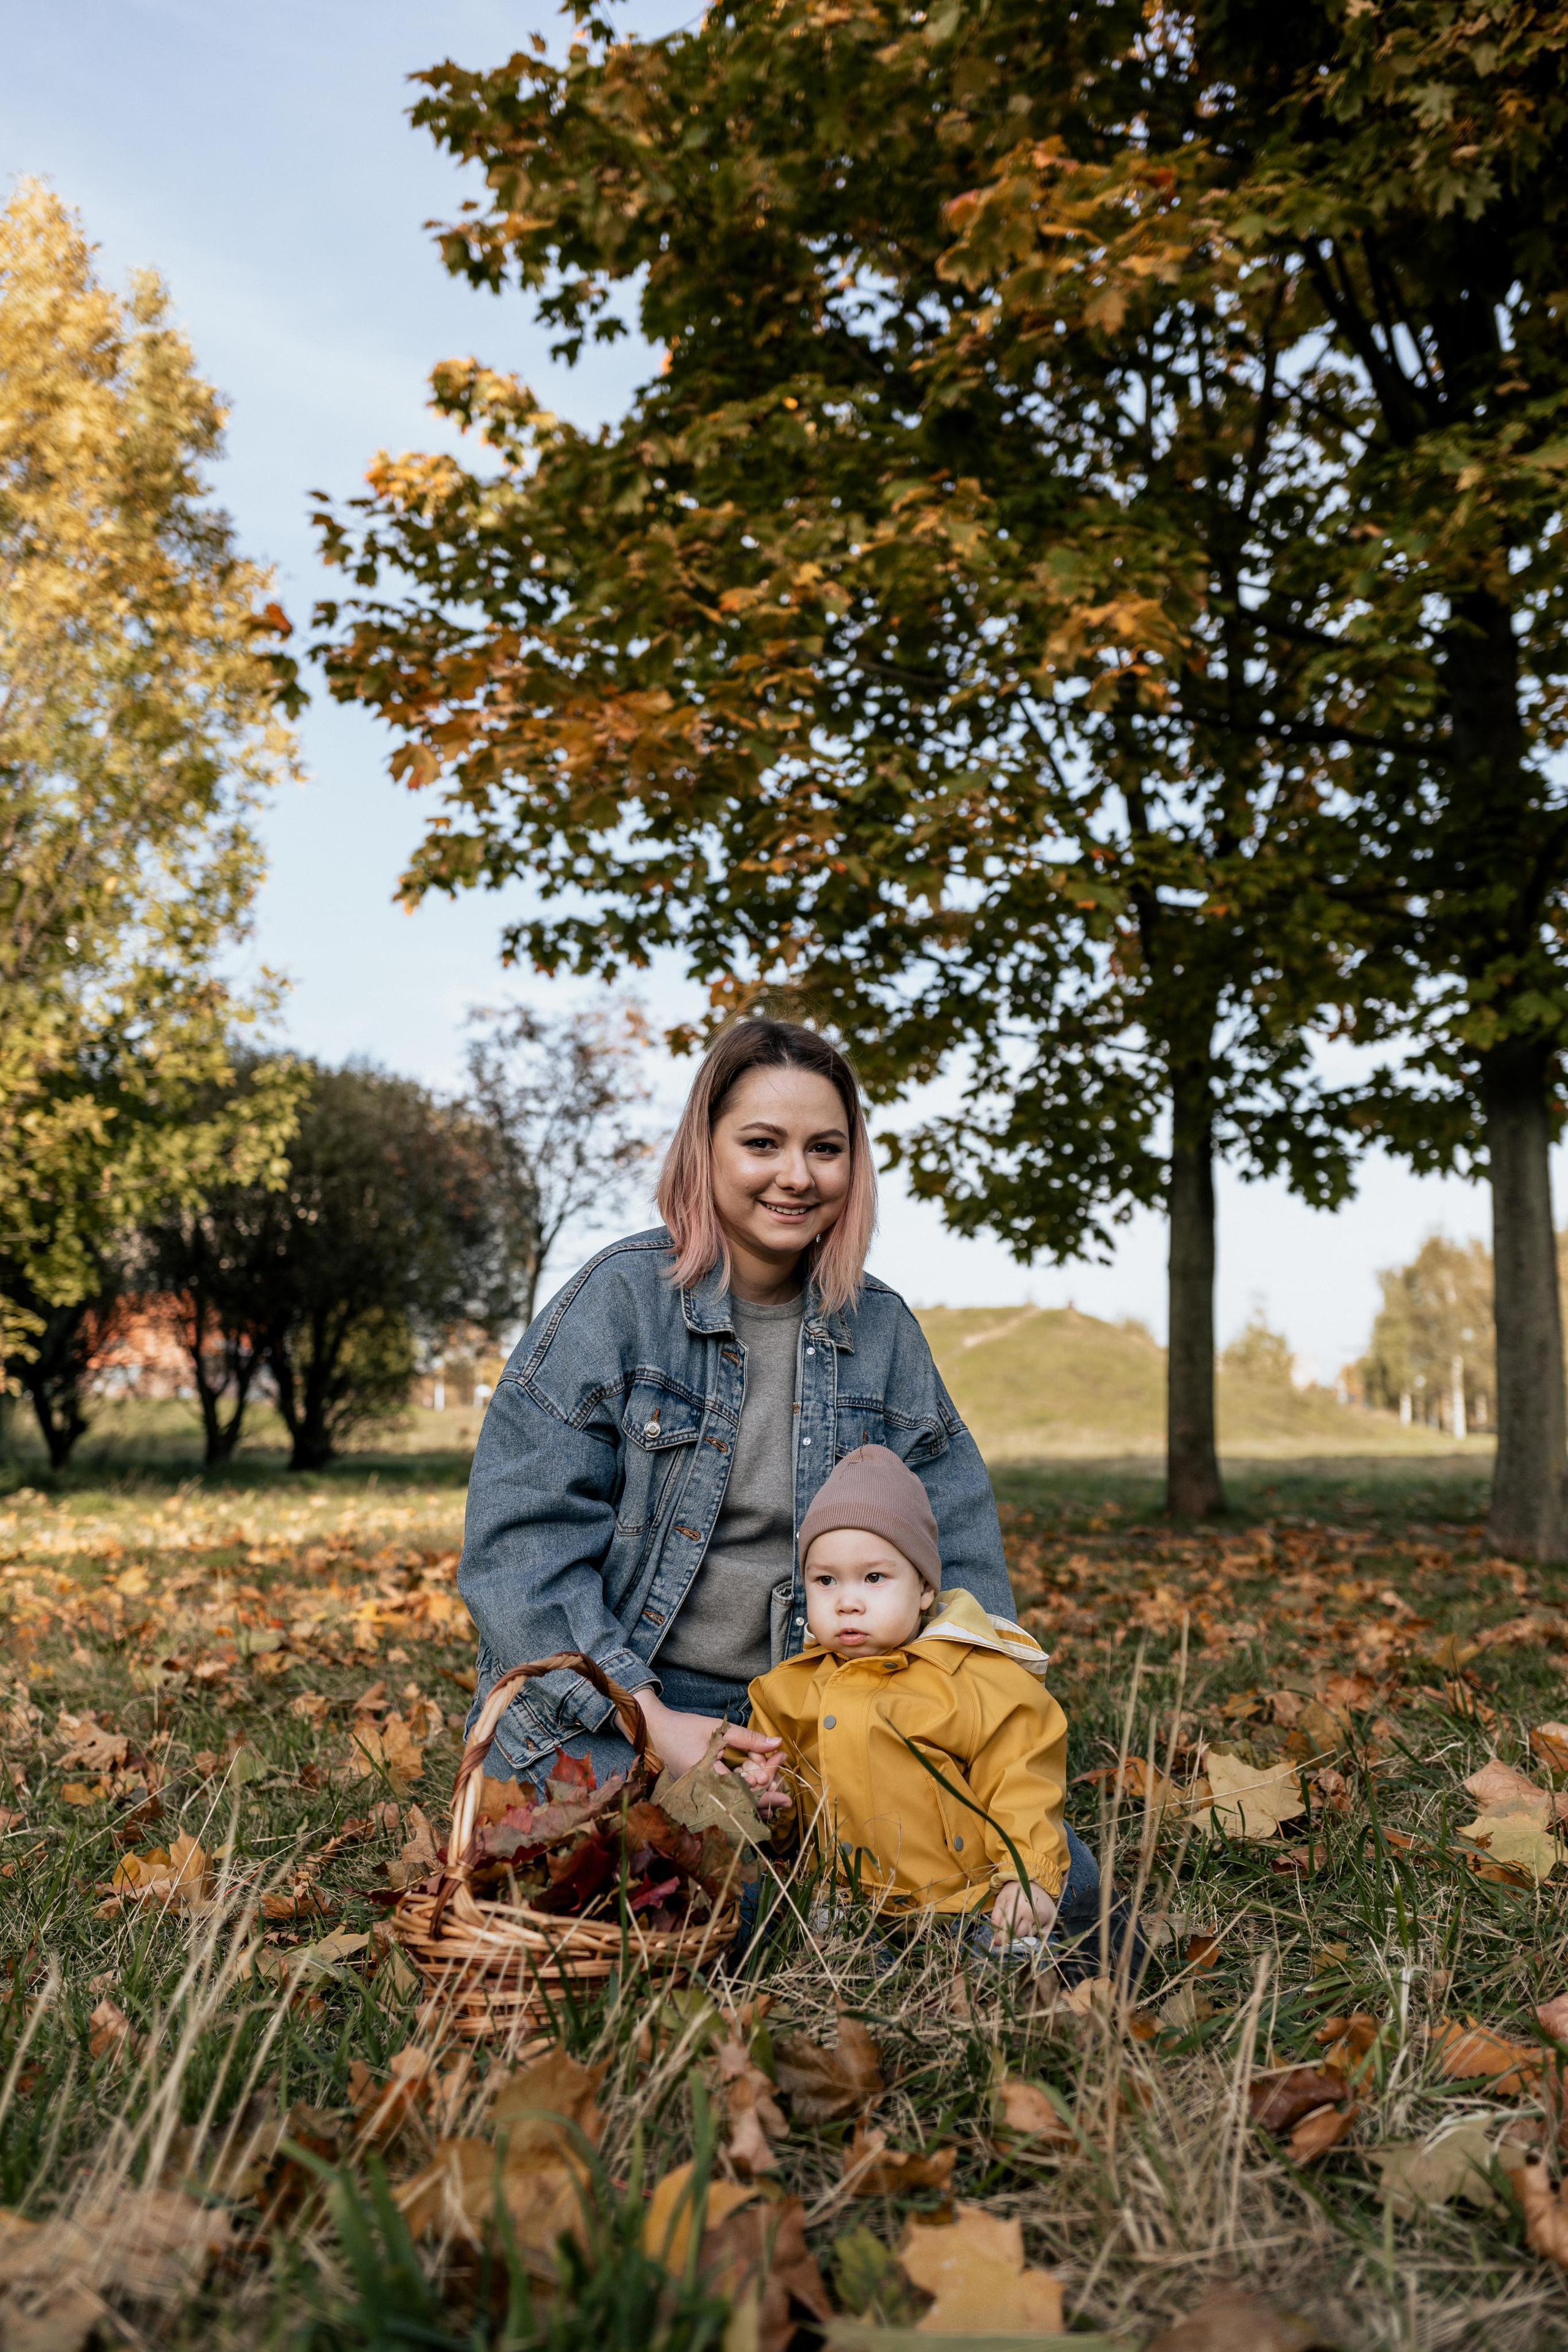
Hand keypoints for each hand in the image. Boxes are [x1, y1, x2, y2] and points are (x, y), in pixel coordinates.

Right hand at [633, 1690, 789, 1811]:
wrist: (654, 1733)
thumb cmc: (684, 1728)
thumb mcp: (719, 1730)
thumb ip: (748, 1738)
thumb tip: (777, 1743)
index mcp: (707, 1776)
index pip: (745, 1785)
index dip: (767, 1776)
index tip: (780, 1760)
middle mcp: (702, 1793)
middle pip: (742, 1804)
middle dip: (767, 1796)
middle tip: (787, 1795)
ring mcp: (699, 1798)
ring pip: (734, 1809)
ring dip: (756, 1803)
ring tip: (777, 1799)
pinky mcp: (699, 1798)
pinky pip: (725, 1805)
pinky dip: (742, 1803)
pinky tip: (756, 1801)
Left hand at [990, 1879, 1058, 1943]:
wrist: (1035, 1882)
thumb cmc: (1015, 1892)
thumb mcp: (1001, 1900)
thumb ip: (996, 1918)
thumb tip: (995, 1937)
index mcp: (1018, 1907)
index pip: (1009, 1929)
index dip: (1002, 1938)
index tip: (997, 1943)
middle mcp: (1032, 1913)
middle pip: (1019, 1935)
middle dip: (1013, 1933)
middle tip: (1012, 1923)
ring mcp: (1043, 1917)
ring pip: (1030, 1935)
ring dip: (1024, 1931)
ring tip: (1023, 1919)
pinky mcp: (1051, 1919)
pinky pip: (1041, 1935)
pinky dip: (1036, 1932)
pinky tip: (1033, 1922)